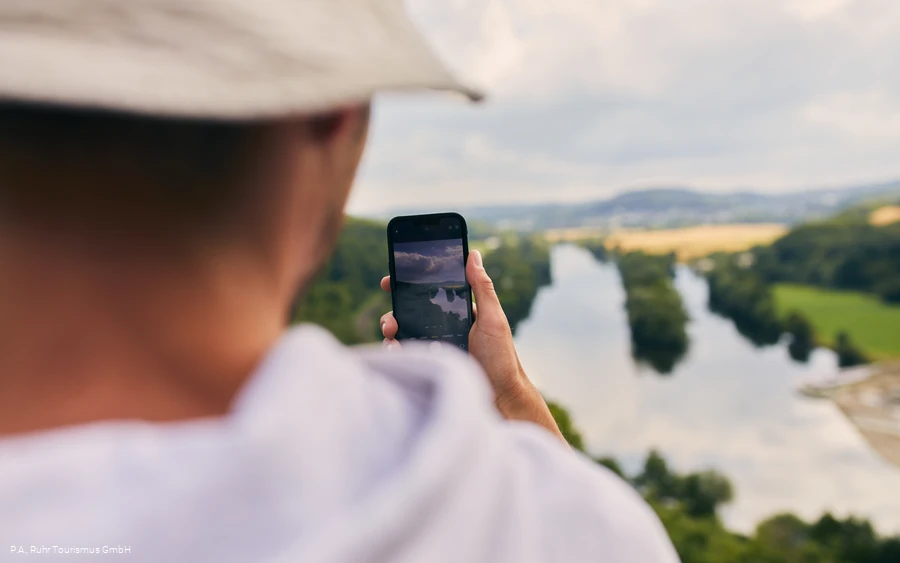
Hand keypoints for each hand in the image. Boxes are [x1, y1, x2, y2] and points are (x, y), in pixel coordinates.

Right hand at [379, 250, 563, 441]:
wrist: (499, 397)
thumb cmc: (502, 357)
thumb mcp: (493, 317)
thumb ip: (482, 287)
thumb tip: (474, 254)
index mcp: (457, 311)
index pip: (430, 291)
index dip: (409, 283)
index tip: (392, 279)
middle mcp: (442, 326)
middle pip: (410, 310)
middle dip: (395, 308)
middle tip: (392, 312)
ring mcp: (433, 345)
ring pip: (403, 331)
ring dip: (391, 327)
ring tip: (391, 331)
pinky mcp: (428, 364)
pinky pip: (405, 354)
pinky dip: (395, 350)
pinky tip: (395, 350)